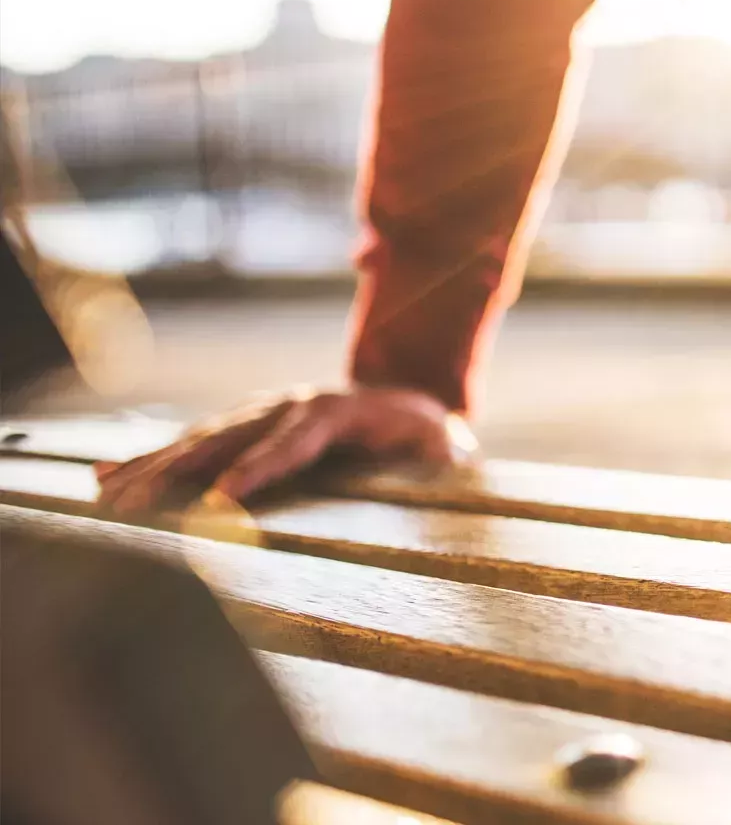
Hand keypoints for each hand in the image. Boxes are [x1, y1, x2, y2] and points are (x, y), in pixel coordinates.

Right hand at [94, 385, 475, 516]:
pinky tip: (102, 477)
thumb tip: (446, 462)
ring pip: (198, 441)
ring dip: (149, 469)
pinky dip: (146, 460)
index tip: (222, 498)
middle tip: (132, 507)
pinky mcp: (242, 428)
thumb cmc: (427, 440)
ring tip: (104, 496)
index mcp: (339, 412)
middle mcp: (289, 407)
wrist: (409, 404)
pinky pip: (190, 445)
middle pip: (227, 438)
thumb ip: (441, 456)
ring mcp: (260, 414)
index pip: (293, 441)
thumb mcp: (442, 446)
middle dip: (177, 473)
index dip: (258, 467)